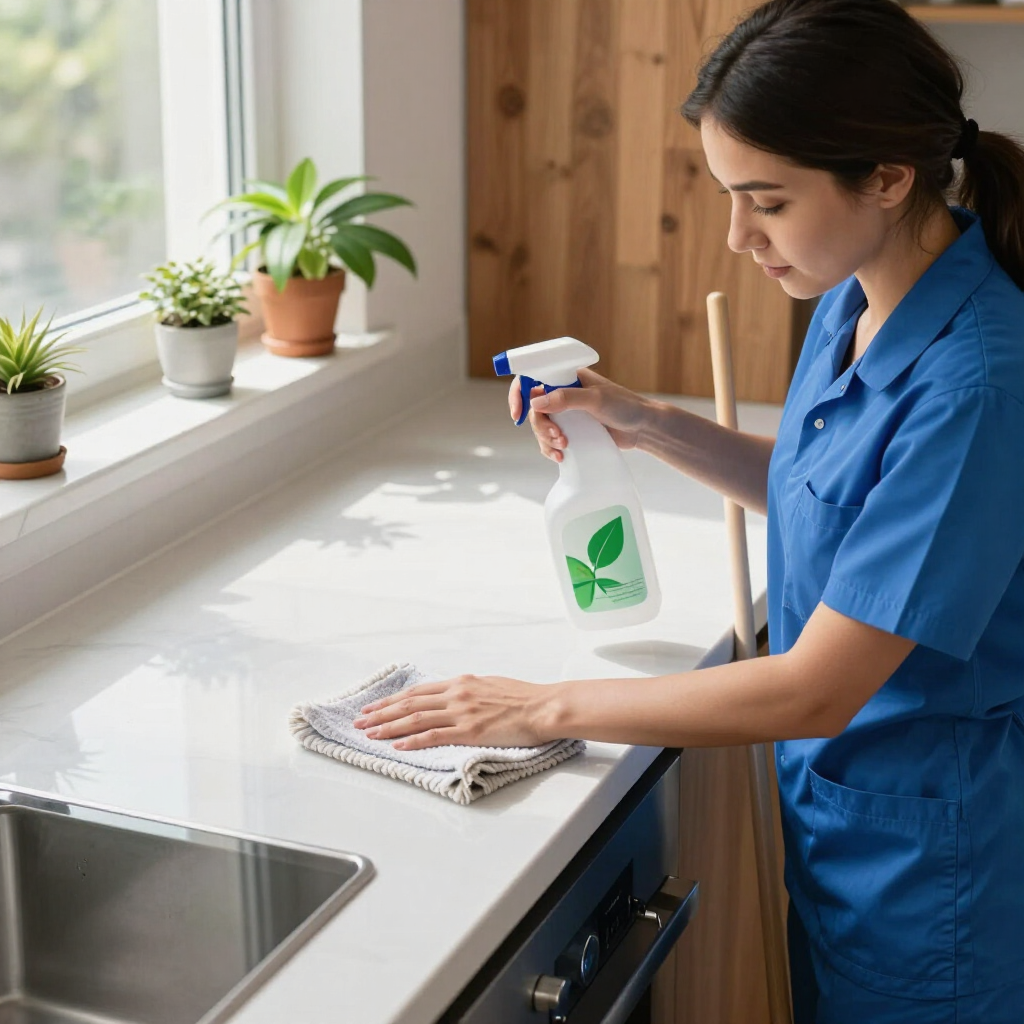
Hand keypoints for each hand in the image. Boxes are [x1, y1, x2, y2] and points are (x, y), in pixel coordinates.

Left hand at [352, 674, 555, 749]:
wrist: (543, 706)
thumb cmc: (522, 698)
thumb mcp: (489, 686)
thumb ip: (467, 692)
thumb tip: (453, 699)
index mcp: (461, 682)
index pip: (417, 692)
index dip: (392, 700)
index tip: (374, 706)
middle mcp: (456, 694)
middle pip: (410, 704)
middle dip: (382, 713)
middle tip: (361, 721)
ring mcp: (462, 712)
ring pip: (416, 718)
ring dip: (389, 727)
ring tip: (370, 734)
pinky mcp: (470, 730)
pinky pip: (434, 735)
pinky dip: (413, 740)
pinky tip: (397, 745)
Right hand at [508, 367, 652, 461]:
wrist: (643, 428)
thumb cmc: (624, 406)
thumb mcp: (595, 399)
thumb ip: (566, 399)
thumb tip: (535, 403)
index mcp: (567, 378)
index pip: (533, 379)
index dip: (519, 394)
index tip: (517, 413)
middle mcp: (564, 394)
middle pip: (534, 409)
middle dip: (541, 425)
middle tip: (557, 436)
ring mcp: (567, 414)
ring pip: (541, 427)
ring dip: (546, 439)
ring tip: (564, 447)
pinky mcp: (573, 431)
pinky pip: (551, 440)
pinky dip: (552, 449)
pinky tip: (561, 456)